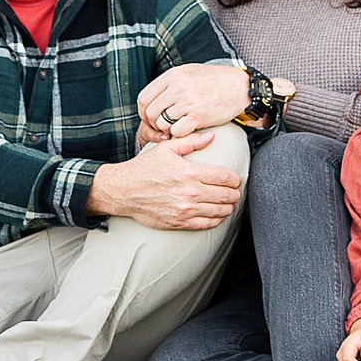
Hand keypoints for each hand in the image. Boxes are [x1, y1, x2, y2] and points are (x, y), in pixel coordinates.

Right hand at [87, 128, 243, 229]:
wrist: (123, 191)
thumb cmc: (144, 168)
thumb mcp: (166, 149)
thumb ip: (191, 141)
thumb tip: (211, 136)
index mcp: (189, 172)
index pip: (224, 177)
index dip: (235, 179)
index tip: (236, 179)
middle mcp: (189, 192)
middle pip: (225, 195)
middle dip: (234, 193)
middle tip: (235, 191)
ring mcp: (185, 209)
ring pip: (219, 211)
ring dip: (227, 207)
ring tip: (228, 203)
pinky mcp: (179, 222)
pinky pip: (206, 224)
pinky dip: (216, 220)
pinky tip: (216, 215)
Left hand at [136, 64, 251, 136]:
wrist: (240, 87)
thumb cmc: (215, 80)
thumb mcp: (189, 72)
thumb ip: (169, 82)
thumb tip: (153, 97)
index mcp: (172, 76)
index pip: (144, 98)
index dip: (144, 112)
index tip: (150, 117)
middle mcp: (178, 88)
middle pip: (151, 113)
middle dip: (154, 123)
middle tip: (163, 126)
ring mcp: (188, 102)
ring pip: (162, 124)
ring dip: (166, 130)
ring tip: (176, 127)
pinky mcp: (199, 116)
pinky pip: (177, 131)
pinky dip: (179, 134)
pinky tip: (186, 130)